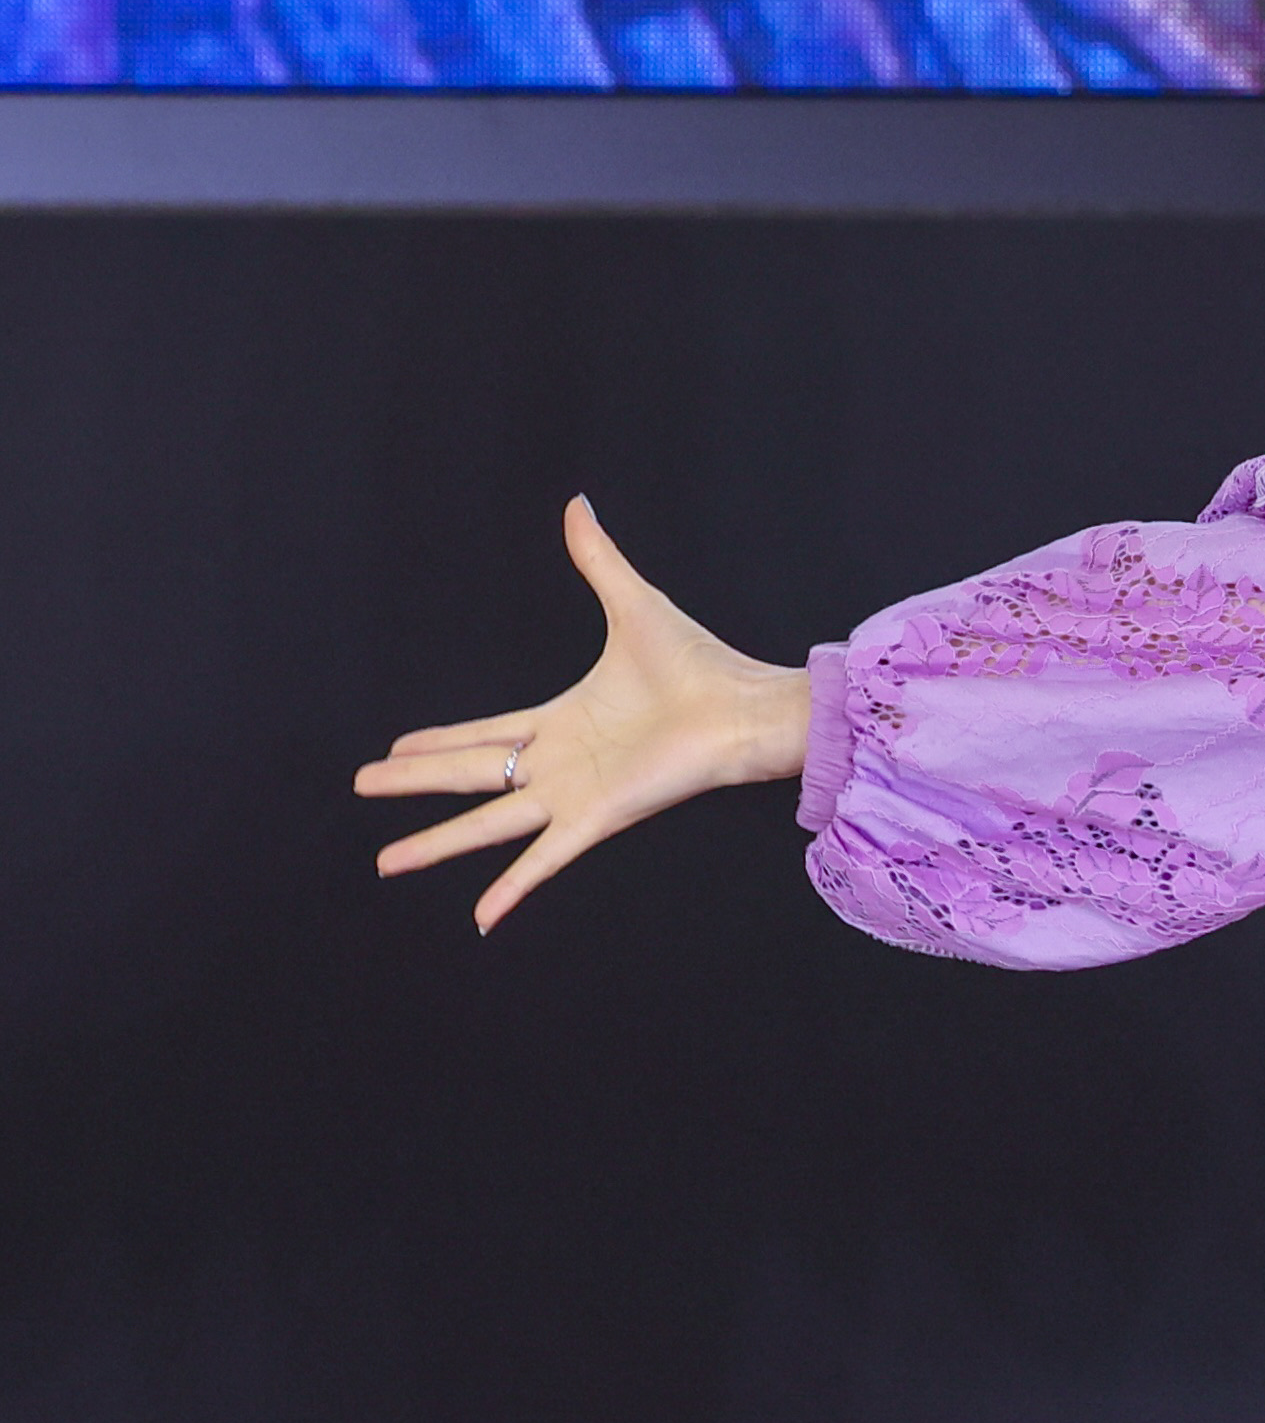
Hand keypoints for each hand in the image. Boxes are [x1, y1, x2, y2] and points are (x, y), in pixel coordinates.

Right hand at [356, 496, 810, 933]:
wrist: (746, 705)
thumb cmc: (700, 663)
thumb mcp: (634, 604)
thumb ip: (599, 559)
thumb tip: (577, 504)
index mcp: (562, 719)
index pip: (484, 732)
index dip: (438, 740)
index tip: (394, 745)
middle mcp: (558, 760)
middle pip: (469, 774)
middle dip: (413, 783)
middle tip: (361, 786)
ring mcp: (574, 792)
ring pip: (488, 822)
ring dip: (436, 842)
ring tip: (385, 862)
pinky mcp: (599, 817)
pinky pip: (545, 858)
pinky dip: (512, 888)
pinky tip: (480, 918)